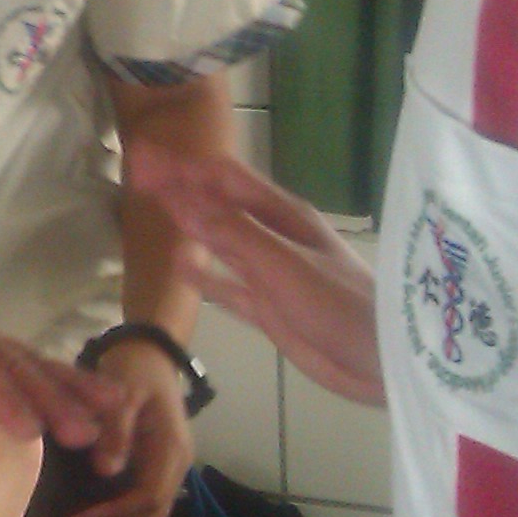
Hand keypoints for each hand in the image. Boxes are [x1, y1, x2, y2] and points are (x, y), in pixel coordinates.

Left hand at [60, 339, 192, 516]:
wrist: (150, 353)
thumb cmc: (134, 369)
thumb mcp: (122, 392)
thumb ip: (116, 431)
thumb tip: (106, 471)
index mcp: (170, 448)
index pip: (148, 498)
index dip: (114, 515)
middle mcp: (178, 464)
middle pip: (152, 514)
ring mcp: (173, 467)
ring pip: (153, 515)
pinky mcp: (162, 466)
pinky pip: (150, 504)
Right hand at [126, 144, 383, 403]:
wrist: (382, 360)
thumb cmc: (339, 303)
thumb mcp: (283, 263)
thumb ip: (232, 234)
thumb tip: (179, 201)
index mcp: (283, 216)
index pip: (223, 179)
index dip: (182, 166)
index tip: (142, 156)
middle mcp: (274, 237)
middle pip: (216, 204)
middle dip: (179, 186)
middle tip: (135, 173)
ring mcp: (270, 272)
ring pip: (219, 241)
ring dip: (187, 224)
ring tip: (150, 208)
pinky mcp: (269, 308)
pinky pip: (228, 286)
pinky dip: (204, 275)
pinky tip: (180, 266)